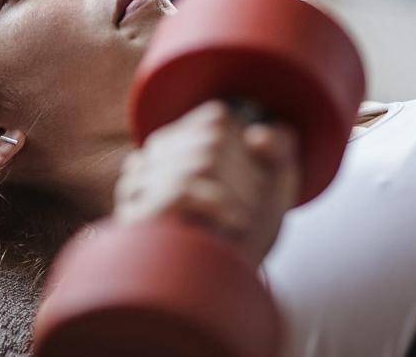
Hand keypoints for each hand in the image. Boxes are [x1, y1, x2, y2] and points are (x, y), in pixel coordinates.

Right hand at [113, 99, 299, 262]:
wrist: (223, 295)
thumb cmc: (244, 236)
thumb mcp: (274, 185)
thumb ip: (280, 147)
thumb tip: (257, 135)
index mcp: (173, 145)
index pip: (216, 119)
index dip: (248, 149)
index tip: (253, 184)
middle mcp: (147, 161)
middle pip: (212, 140)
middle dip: (247, 176)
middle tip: (249, 209)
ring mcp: (136, 191)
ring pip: (200, 162)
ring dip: (238, 194)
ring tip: (241, 221)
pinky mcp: (136, 221)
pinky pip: (180, 190)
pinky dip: (218, 204)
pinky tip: (235, 223)